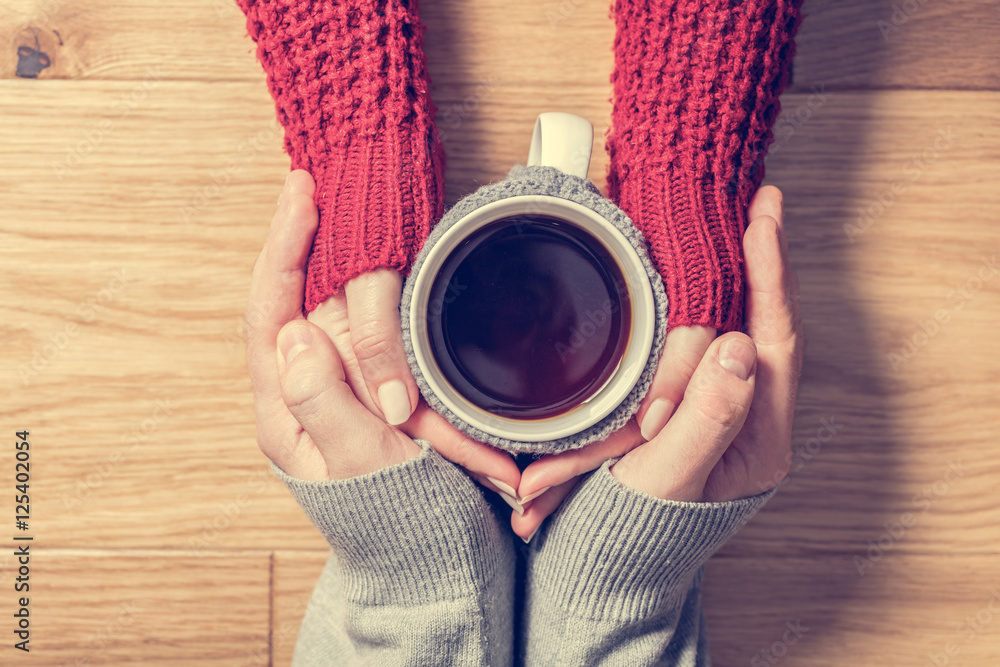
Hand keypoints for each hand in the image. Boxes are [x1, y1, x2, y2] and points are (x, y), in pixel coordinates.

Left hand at [245, 171, 520, 491]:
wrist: (438, 561)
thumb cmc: (402, 523)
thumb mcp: (363, 465)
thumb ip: (322, 403)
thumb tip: (295, 335)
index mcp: (285, 412)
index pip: (269, 313)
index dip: (281, 249)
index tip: (302, 197)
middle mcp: (304, 391)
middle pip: (297, 302)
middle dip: (308, 248)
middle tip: (314, 188)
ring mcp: (339, 387)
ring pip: (335, 313)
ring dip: (343, 270)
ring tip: (337, 218)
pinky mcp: (371, 388)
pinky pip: (367, 331)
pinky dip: (371, 297)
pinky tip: (379, 271)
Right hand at [511, 186, 801, 536]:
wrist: (600, 562)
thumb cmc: (629, 528)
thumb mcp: (667, 476)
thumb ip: (708, 417)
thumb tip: (741, 347)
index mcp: (759, 436)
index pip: (776, 340)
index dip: (770, 276)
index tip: (763, 218)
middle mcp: (751, 418)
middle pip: (767, 324)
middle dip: (761, 260)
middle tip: (758, 199)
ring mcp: (722, 408)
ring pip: (739, 326)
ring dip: (736, 271)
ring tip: (734, 217)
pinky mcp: (691, 403)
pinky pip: (708, 339)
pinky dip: (706, 297)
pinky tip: (696, 266)